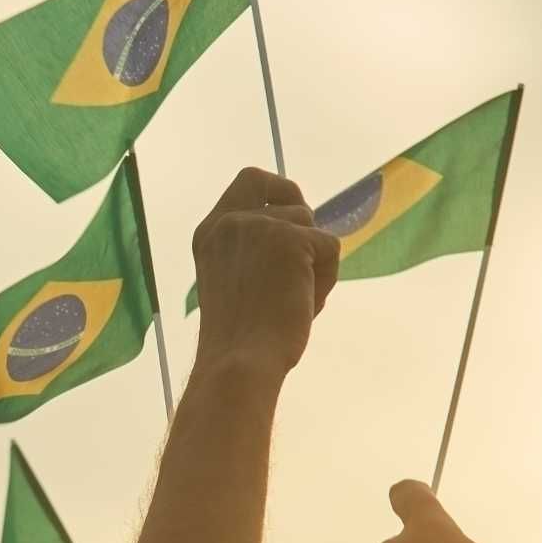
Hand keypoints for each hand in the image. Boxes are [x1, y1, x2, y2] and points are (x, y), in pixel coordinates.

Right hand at [192, 168, 338, 374]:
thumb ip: (254, 250)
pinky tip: (307, 304)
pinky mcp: (292, 240)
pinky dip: (328, 278)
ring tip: (297, 299)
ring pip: (312, 226)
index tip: (290, 217)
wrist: (240, 361)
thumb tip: (304, 236)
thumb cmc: (239, 337)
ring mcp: (260, 226)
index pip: (250, 181)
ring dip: (315, 262)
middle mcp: (231, 221)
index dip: (277, 191)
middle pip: (286, 192)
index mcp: (211, 231)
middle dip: (304, 216)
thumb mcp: (233, 279)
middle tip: (309, 251)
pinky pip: (330, 247)